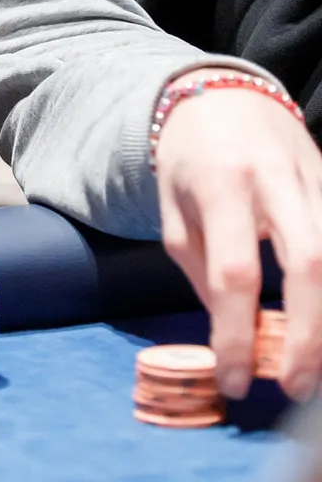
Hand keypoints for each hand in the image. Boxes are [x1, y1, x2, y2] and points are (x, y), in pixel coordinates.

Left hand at [156, 87, 321, 399]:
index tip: (235, 380)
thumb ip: (200, 270)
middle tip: (294, 387)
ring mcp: (315, 176)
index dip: (236, 333)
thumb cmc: (192, 161)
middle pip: (308, 265)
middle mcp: (275, 177)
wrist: (224, 95)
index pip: (235, 272)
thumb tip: (234, 335)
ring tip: (316, 366)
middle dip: (306, 336)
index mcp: (221, 184)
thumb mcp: (173, 212)